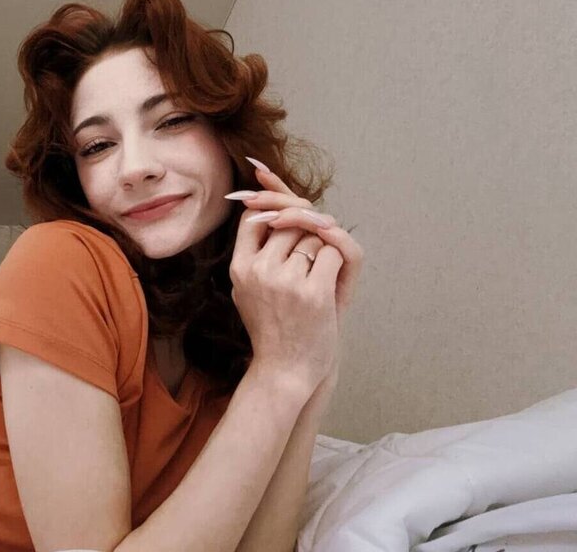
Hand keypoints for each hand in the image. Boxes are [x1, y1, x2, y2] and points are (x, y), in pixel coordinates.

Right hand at [230, 192, 341, 394]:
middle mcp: (258, 270)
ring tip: (316, 276)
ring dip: (323, 248)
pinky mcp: (313, 293)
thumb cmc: (273, 328)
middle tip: (314, 247)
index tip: (290, 214)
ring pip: (313, 235)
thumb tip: (267, 206)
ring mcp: (286, 281)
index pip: (253, 217)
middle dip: (306, 228)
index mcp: (239, 268)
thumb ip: (256, 250)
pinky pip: (332, 253)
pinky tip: (329, 283)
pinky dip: (337, 263)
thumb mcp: (248, 289)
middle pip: (289, 221)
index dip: (273, 207)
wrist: (285, 370)